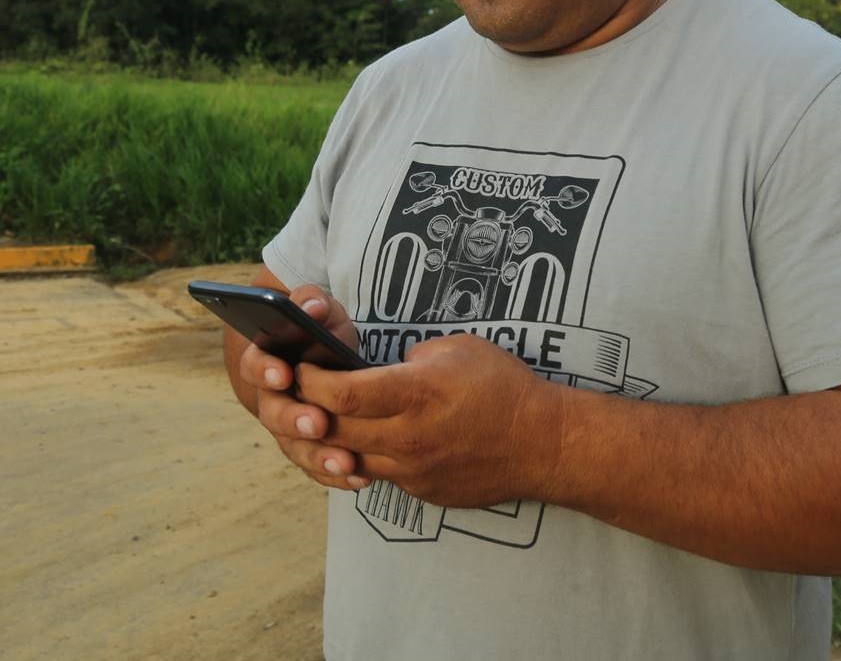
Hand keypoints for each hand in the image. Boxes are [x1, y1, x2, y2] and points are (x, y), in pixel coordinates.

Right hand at [235, 286, 367, 490]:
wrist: (321, 359)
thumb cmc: (318, 332)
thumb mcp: (318, 311)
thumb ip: (311, 304)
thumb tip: (311, 306)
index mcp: (266, 361)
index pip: (256, 366)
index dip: (266, 371)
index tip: (284, 373)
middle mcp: (272, 400)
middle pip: (274, 414)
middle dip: (295, 420)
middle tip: (317, 423)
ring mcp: (289, 429)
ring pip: (296, 448)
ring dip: (319, 457)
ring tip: (346, 462)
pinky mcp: (309, 450)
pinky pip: (317, 468)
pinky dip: (335, 475)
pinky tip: (359, 477)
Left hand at [297, 332, 562, 507]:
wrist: (542, 444)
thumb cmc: (504, 388)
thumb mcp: (458, 348)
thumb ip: (412, 357)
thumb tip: (387, 369)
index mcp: (415, 394)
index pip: (340, 394)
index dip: (311, 381)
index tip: (301, 368)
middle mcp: (408, 437)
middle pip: (334, 431)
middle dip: (308, 411)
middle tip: (297, 393)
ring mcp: (413, 470)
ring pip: (350, 458)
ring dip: (332, 440)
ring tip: (325, 418)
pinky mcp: (422, 491)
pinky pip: (380, 474)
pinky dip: (367, 456)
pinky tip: (368, 439)